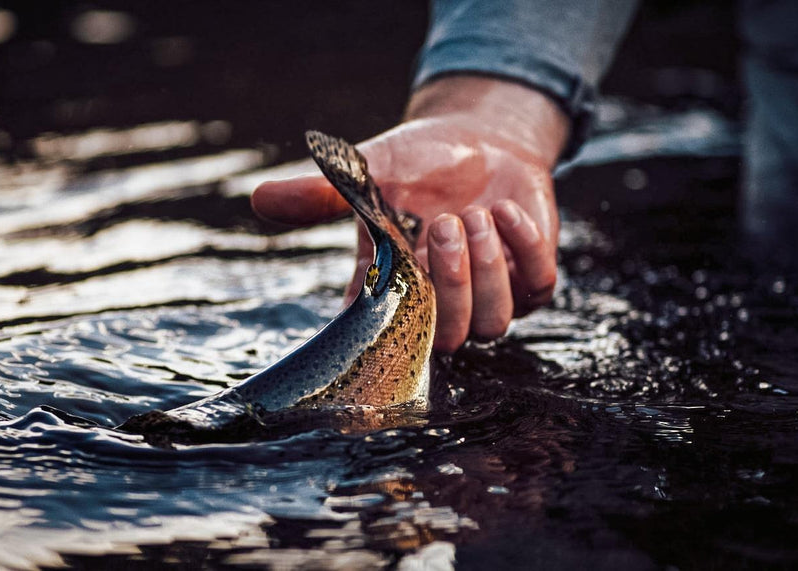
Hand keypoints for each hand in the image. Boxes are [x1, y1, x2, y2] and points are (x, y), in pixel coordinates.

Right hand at [252, 76, 568, 351]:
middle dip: (448, 283)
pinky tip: (505, 208)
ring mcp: (488, 298)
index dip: (386, 335)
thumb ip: (321, 194)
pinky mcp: (530, 280)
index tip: (391, 295)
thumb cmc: (418, 162)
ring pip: (494, 323)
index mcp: (391, 289)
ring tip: (473, 213)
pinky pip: (538, 288)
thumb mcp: (369, 172)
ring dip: (486, 267)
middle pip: (446, 339)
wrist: (480, 139)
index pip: (381, 338)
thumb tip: (259, 198)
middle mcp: (438, 304)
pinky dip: (524, 246)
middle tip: (441, 222)